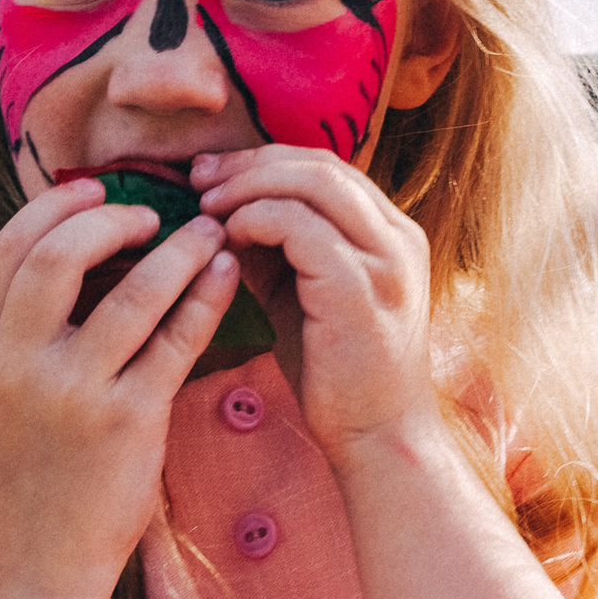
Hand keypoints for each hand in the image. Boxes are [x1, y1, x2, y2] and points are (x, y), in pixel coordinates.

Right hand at [0, 180, 240, 598]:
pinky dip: (204, 298)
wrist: (28, 570)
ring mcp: (73, 393)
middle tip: (149, 211)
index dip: (53, 207)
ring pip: (132, 291)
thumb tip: (53, 255)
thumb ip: (11, 332)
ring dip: (177, 249)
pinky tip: (223, 275)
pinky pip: (175, 340)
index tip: (91, 189)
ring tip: (206, 230)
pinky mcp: (128, 422)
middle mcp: (17, 364)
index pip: (8, 249)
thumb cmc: (17, 479)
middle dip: (109, 216)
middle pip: (59, 252)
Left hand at [192, 145, 437, 463]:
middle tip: (199, 179)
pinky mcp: (360, 289)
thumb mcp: (303, 296)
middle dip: (251, 164)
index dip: (265, 160)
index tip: (213, 173)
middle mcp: (398, 237)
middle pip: (320, 164)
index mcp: (391, 232)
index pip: (327, 167)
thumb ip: (275, 250)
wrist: (377, 438)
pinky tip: (228, 239)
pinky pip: (302, 228)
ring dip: (249, 187)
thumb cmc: (336, 373)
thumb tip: (219, 212)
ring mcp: (386, 261)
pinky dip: (257, 221)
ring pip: (313, 183)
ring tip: (207, 206)